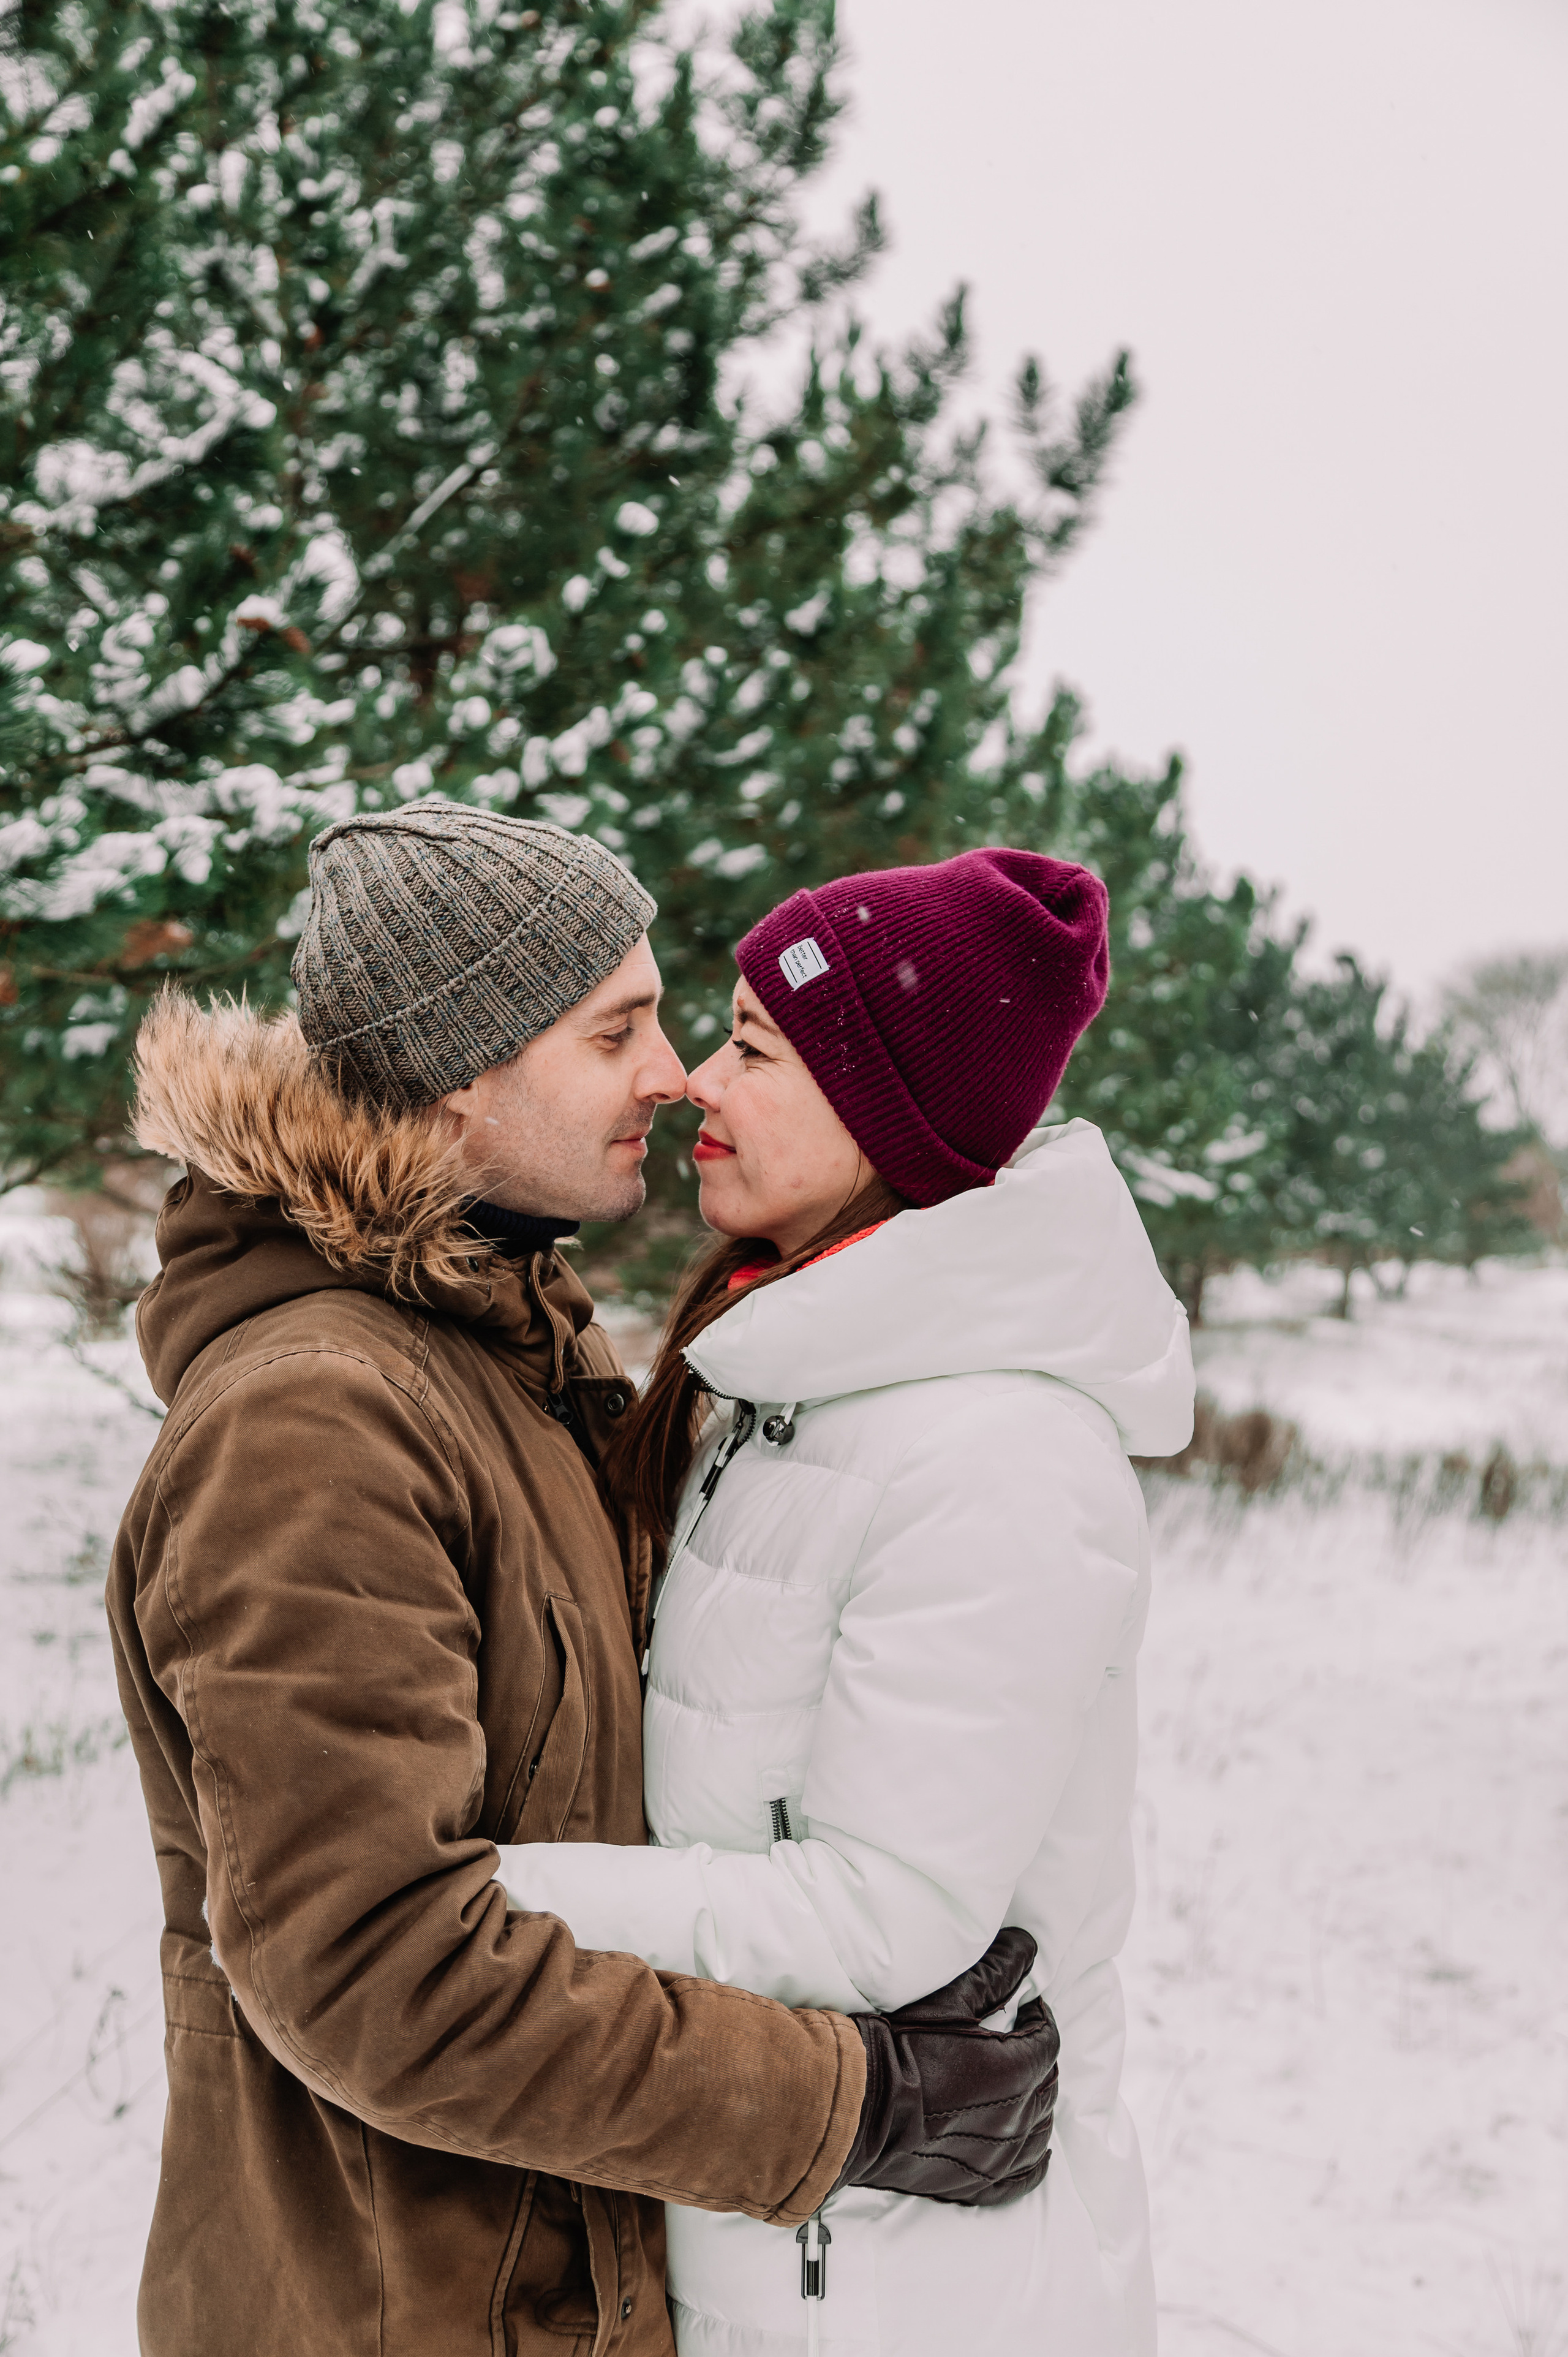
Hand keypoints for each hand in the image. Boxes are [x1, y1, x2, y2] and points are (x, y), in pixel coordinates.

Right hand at [834, 1928, 1058, 2207]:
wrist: (854, 2107)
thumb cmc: (898, 2049)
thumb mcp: (948, 2001)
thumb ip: (995, 1971)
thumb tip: (1028, 1945)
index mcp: (1015, 2070)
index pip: (1047, 2039)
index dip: (1038, 2017)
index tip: (1023, 2005)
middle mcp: (1016, 2119)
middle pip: (1048, 2082)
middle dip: (1037, 2056)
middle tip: (1015, 2037)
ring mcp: (997, 2157)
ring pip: (1041, 2128)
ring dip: (1036, 2101)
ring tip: (1017, 2083)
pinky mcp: (976, 2182)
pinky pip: (1024, 2175)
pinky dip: (1032, 2157)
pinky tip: (1027, 2144)